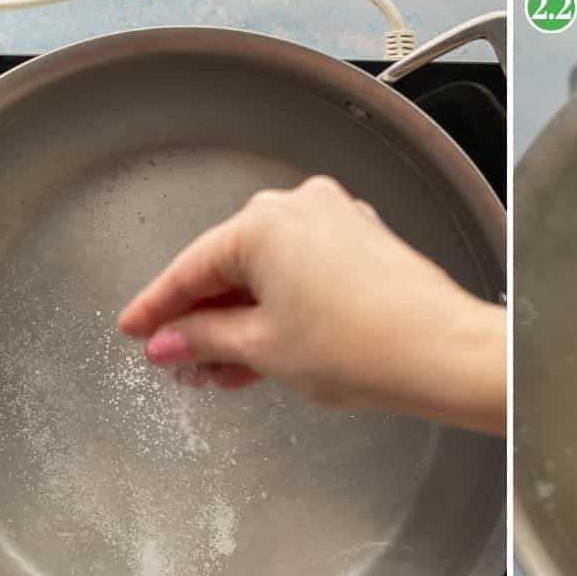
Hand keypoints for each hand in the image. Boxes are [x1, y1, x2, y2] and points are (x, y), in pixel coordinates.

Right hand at [118, 176, 505, 436]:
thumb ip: (205, 340)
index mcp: (263, 222)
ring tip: (222, 368)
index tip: (134, 328)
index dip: (156, 306)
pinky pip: (305, 271)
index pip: (191, 268)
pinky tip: (267, 348)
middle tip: (178, 358)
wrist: (442, 354)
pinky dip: (282, 307)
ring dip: (243, 318)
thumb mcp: (264, 348)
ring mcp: (338, 220)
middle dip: (204, 317)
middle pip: (231, 266)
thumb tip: (171, 341)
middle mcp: (300, 206)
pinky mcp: (365, 241)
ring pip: (270, 272)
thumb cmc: (363, 347)